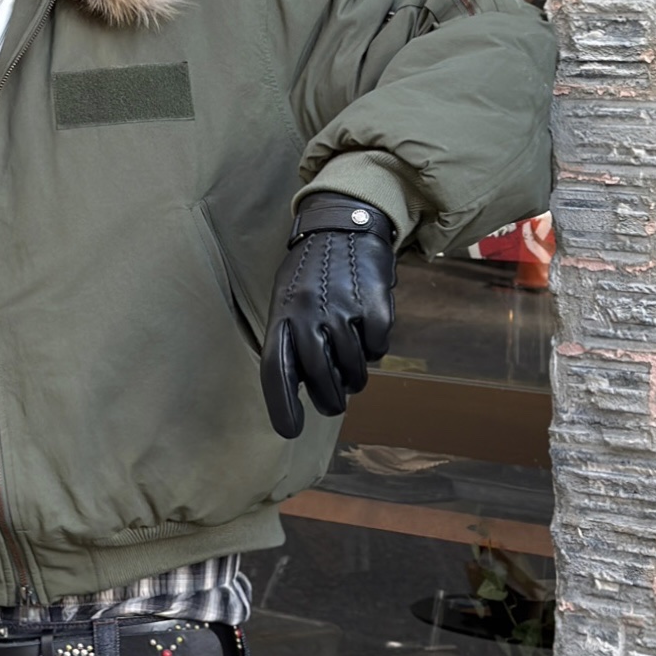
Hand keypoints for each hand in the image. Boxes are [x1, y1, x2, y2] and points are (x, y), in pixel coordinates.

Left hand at [260, 192, 399, 439]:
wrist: (345, 222)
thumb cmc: (311, 270)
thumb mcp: (287, 298)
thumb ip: (289, 339)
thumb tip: (300, 386)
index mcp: (282, 315)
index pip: (276, 371)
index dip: (282, 406)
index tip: (290, 432)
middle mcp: (309, 314)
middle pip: (322, 379)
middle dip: (331, 400)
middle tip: (335, 403)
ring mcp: (344, 309)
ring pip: (355, 369)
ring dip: (356, 374)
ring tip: (352, 359)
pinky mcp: (375, 305)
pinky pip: (378, 348)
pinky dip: (376, 347)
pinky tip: (368, 328)